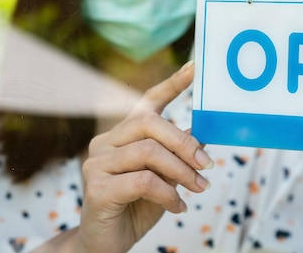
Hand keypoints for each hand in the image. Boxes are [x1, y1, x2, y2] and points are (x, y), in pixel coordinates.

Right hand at [74, 61, 213, 252]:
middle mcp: (105, 143)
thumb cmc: (138, 207)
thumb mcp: (166, 177)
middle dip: (184, 144)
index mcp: (123, 135)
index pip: (147, 102)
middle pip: (150, 124)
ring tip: (198, 189)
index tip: (196, 67)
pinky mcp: (96, 188)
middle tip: (207, 166)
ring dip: (181, 172)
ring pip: (149, 152)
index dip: (172, 84)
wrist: (108, 245)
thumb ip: (179, 154)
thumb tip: (207, 130)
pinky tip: (177, 207)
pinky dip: (168, 194)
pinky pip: (143, 181)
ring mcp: (96, 164)